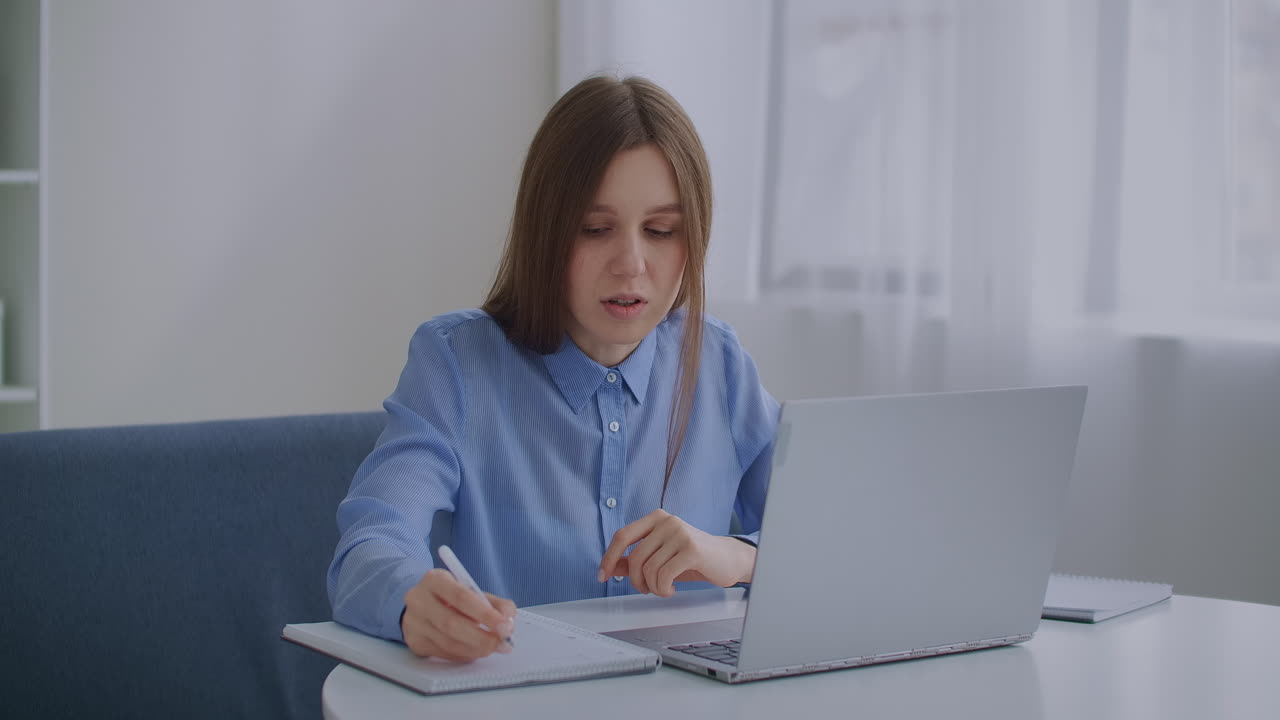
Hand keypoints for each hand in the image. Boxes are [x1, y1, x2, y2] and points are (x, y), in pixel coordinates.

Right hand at [401, 568, 517, 660]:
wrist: (420, 603)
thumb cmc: (450, 596)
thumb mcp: (470, 590)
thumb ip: (493, 602)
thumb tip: (509, 618)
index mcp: (434, 580)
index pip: (461, 597)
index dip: (485, 614)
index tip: (505, 625)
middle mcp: (419, 600)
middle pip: (452, 623)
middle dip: (482, 636)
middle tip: (504, 642)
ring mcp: (414, 623)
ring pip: (448, 643)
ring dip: (476, 649)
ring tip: (494, 648)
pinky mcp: (415, 642)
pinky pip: (444, 653)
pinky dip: (465, 654)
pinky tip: (476, 651)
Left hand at [598, 509, 755, 596]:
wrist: (728, 559)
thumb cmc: (694, 558)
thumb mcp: (661, 557)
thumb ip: (637, 559)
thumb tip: (613, 567)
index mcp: (657, 518)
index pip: (622, 536)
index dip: (609, 557)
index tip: (603, 575)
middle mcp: (667, 521)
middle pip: (634, 557)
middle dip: (636, 581)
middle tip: (645, 589)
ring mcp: (680, 533)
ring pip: (649, 569)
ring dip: (653, 587)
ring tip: (664, 588)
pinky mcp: (691, 549)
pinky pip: (664, 576)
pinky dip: (663, 589)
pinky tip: (672, 589)